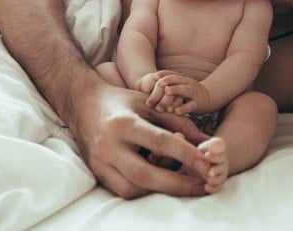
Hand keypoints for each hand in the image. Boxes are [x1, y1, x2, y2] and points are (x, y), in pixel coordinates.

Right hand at [71, 79, 209, 198]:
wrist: (83, 104)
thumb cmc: (123, 102)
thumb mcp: (151, 105)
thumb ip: (180, 124)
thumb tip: (209, 144)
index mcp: (123, 123)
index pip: (159, 142)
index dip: (185, 154)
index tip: (207, 163)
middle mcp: (108, 145)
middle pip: (145, 174)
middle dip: (177, 184)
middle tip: (203, 185)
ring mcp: (100, 162)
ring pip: (132, 188)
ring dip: (161, 190)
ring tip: (185, 184)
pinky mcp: (97, 173)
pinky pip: (123, 190)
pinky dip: (145, 190)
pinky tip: (161, 183)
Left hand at [147, 70, 210, 114]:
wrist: (209, 97)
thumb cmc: (189, 93)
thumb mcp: (181, 86)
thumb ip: (170, 85)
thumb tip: (151, 86)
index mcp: (183, 79)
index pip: (173, 74)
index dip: (164, 74)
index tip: (154, 76)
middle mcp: (188, 84)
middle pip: (178, 80)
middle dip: (169, 80)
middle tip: (159, 83)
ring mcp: (194, 94)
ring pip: (185, 90)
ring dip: (176, 90)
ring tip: (167, 91)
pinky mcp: (198, 104)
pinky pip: (191, 105)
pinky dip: (184, 108)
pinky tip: (177, 111)